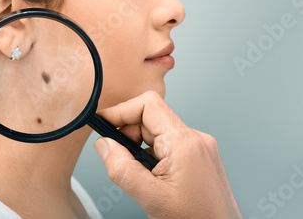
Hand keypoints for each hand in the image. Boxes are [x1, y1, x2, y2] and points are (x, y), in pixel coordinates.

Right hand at [94, 91, 241, 218]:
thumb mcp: (151, 198)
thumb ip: (122, 169)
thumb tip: (103, 145)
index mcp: (185, 143)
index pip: (148, 105)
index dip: (121, 111)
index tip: (103, 123)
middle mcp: (196, 139)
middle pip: (150, 118)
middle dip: (128, 134)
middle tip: (118, 158)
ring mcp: (199, 148)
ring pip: (157, 132)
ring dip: (139, 147)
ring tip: (139, 175)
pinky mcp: (198, 157)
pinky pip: (167, 145)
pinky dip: (151, 156)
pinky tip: (152, 177)